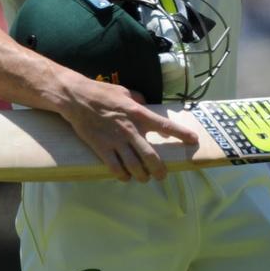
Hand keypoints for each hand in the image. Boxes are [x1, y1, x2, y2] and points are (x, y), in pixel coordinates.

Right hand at [59, 79, 198, 181]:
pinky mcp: (101, 148)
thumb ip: (139, 100)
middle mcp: (130, 130)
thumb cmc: (101, 93)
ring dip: (142, 176)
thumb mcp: (124, 91)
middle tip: (162, 176)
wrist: (76, 98)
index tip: (193, 141)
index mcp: (139, 114)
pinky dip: (122, 176)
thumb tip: (148, 106)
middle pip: (151, 156)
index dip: (181, 134)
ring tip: (144, 178)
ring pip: (134, 166)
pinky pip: (115, 168)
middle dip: (159, 170)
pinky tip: (125, 177)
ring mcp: (116, 141)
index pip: (165, 126)